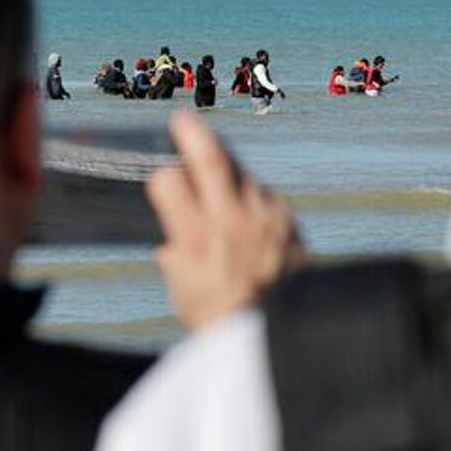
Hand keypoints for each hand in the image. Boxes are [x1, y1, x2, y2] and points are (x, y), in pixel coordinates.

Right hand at [146, 110, 306, 330]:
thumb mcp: (183, 295)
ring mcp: (265, 217)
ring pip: (243, 174)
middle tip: (183, 118)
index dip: (162, 178)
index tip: (162, 178)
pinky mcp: (289, 223)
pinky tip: (246, 206)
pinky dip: (252, 195)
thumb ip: (175, 262)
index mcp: (196, 238)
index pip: (169, 183)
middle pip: (211, 161)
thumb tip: (168, 248)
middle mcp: (231, 220)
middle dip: (194, 134)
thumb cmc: (223, 319)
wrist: (281, 332)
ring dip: (228, 165)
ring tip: (215, 160)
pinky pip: (267, 196)